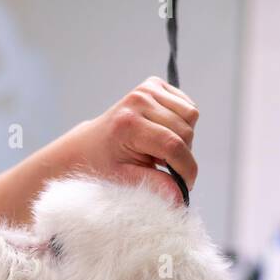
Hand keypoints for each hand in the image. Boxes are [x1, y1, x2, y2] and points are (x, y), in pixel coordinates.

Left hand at [67, 76, 198, 205]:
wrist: (89, 145)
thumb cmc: (104, 164)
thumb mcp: (125, 180)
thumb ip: (154, 186)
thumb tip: (180, 195)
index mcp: (129, 124)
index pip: (173, 145)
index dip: (186, 168)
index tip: (187, 184)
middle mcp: (139, 101)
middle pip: (185, 131)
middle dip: (183, 154)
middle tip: (166, 166)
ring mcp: (147, 89)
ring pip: (190, 116)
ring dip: (184, 137)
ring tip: (162, 148)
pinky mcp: (154, 85)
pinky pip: (186, 105)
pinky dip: (182, 122)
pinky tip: (164, 132)